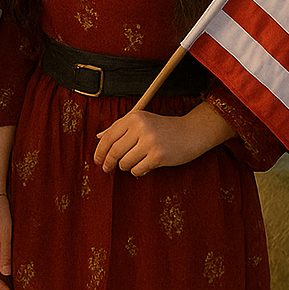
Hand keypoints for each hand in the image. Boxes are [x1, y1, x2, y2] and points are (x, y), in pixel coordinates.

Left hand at [93, 103, 234, 176]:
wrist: (191, 132)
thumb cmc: (163, 128)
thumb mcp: (140, 121)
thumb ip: (119, 129)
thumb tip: (98, 138)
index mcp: (133, 117)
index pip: (109, 136)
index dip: (100, 150)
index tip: (97, 159)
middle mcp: (140, 128)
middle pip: (114, 151)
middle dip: (108, 162)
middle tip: (106, 169)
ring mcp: (150, 142)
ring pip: (125, 162)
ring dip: (125, 166)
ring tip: (133, 163)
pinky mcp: (158, 156)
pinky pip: (137, 170)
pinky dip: (137, 171)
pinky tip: (142, 167)